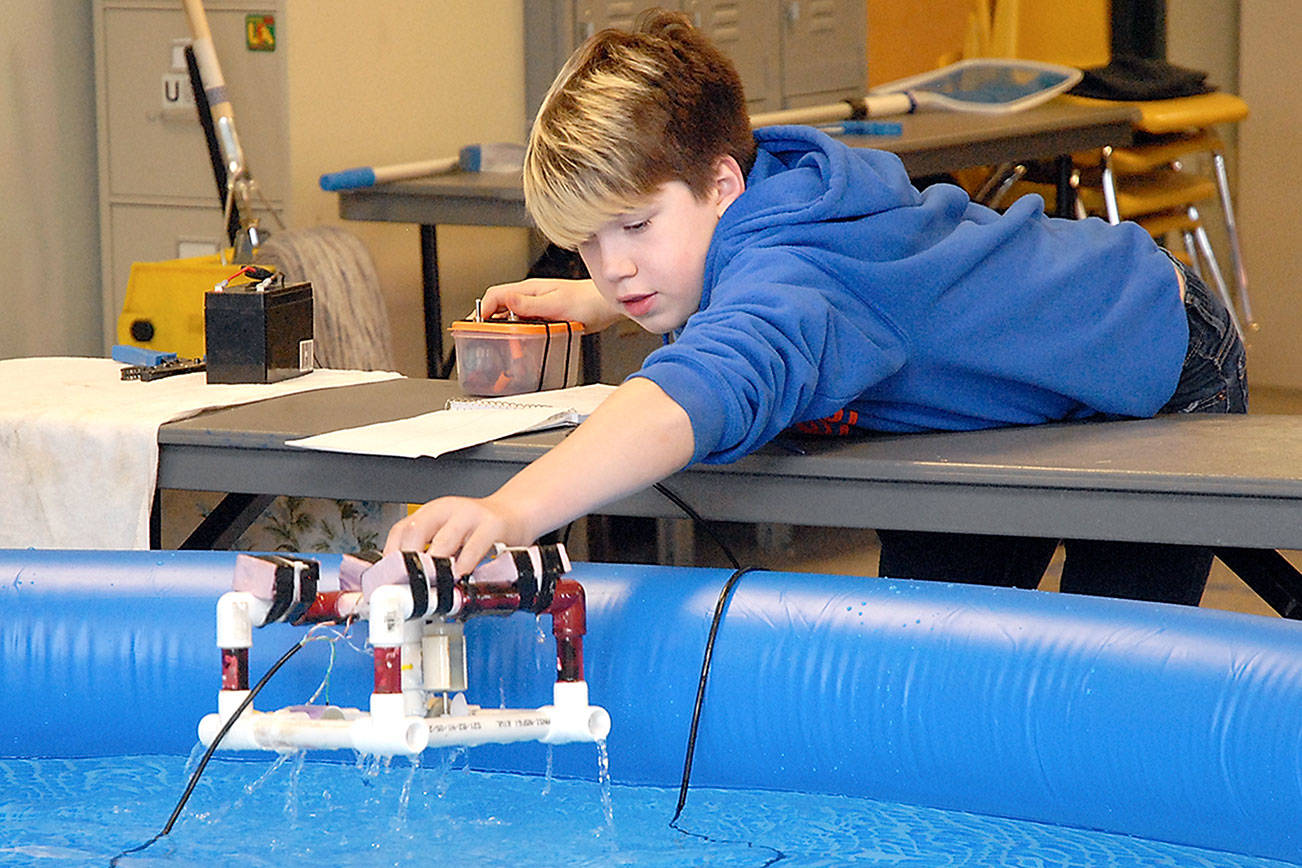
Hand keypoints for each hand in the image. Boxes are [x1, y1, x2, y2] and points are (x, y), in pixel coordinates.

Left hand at [383, 495, 530, 576]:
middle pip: (417, 531)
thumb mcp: (448, 532)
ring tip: (433, 583)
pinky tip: (462, 574)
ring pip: (444, 540)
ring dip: (436, 565)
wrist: (515, 513)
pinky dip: (465, 563)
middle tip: (409, 583)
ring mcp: (470, 515)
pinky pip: (475, 546)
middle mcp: (448, 509)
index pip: (401, 529)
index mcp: (432, 511)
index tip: (390, 577)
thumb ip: (430, 549)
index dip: (391, 554)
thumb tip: (407, 581)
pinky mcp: (493, 525)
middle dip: (410, 560)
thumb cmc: (479, 528)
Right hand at [480, 277, 622, 331]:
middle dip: (489, 322)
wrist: (606, 305)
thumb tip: (506, 299)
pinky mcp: (545, 318)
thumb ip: (530, 303)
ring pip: (511, 318)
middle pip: (499, 307)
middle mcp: (530, 297)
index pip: (495, 296)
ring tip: (503, 345)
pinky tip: (522, 345)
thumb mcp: (556, 303)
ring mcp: (537, 308)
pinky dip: (519, 335)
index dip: (482, 310)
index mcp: (528, 290)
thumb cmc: (587, 301)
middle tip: (485, 339)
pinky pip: (525, 326)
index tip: (476, 326)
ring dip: (505, 330)